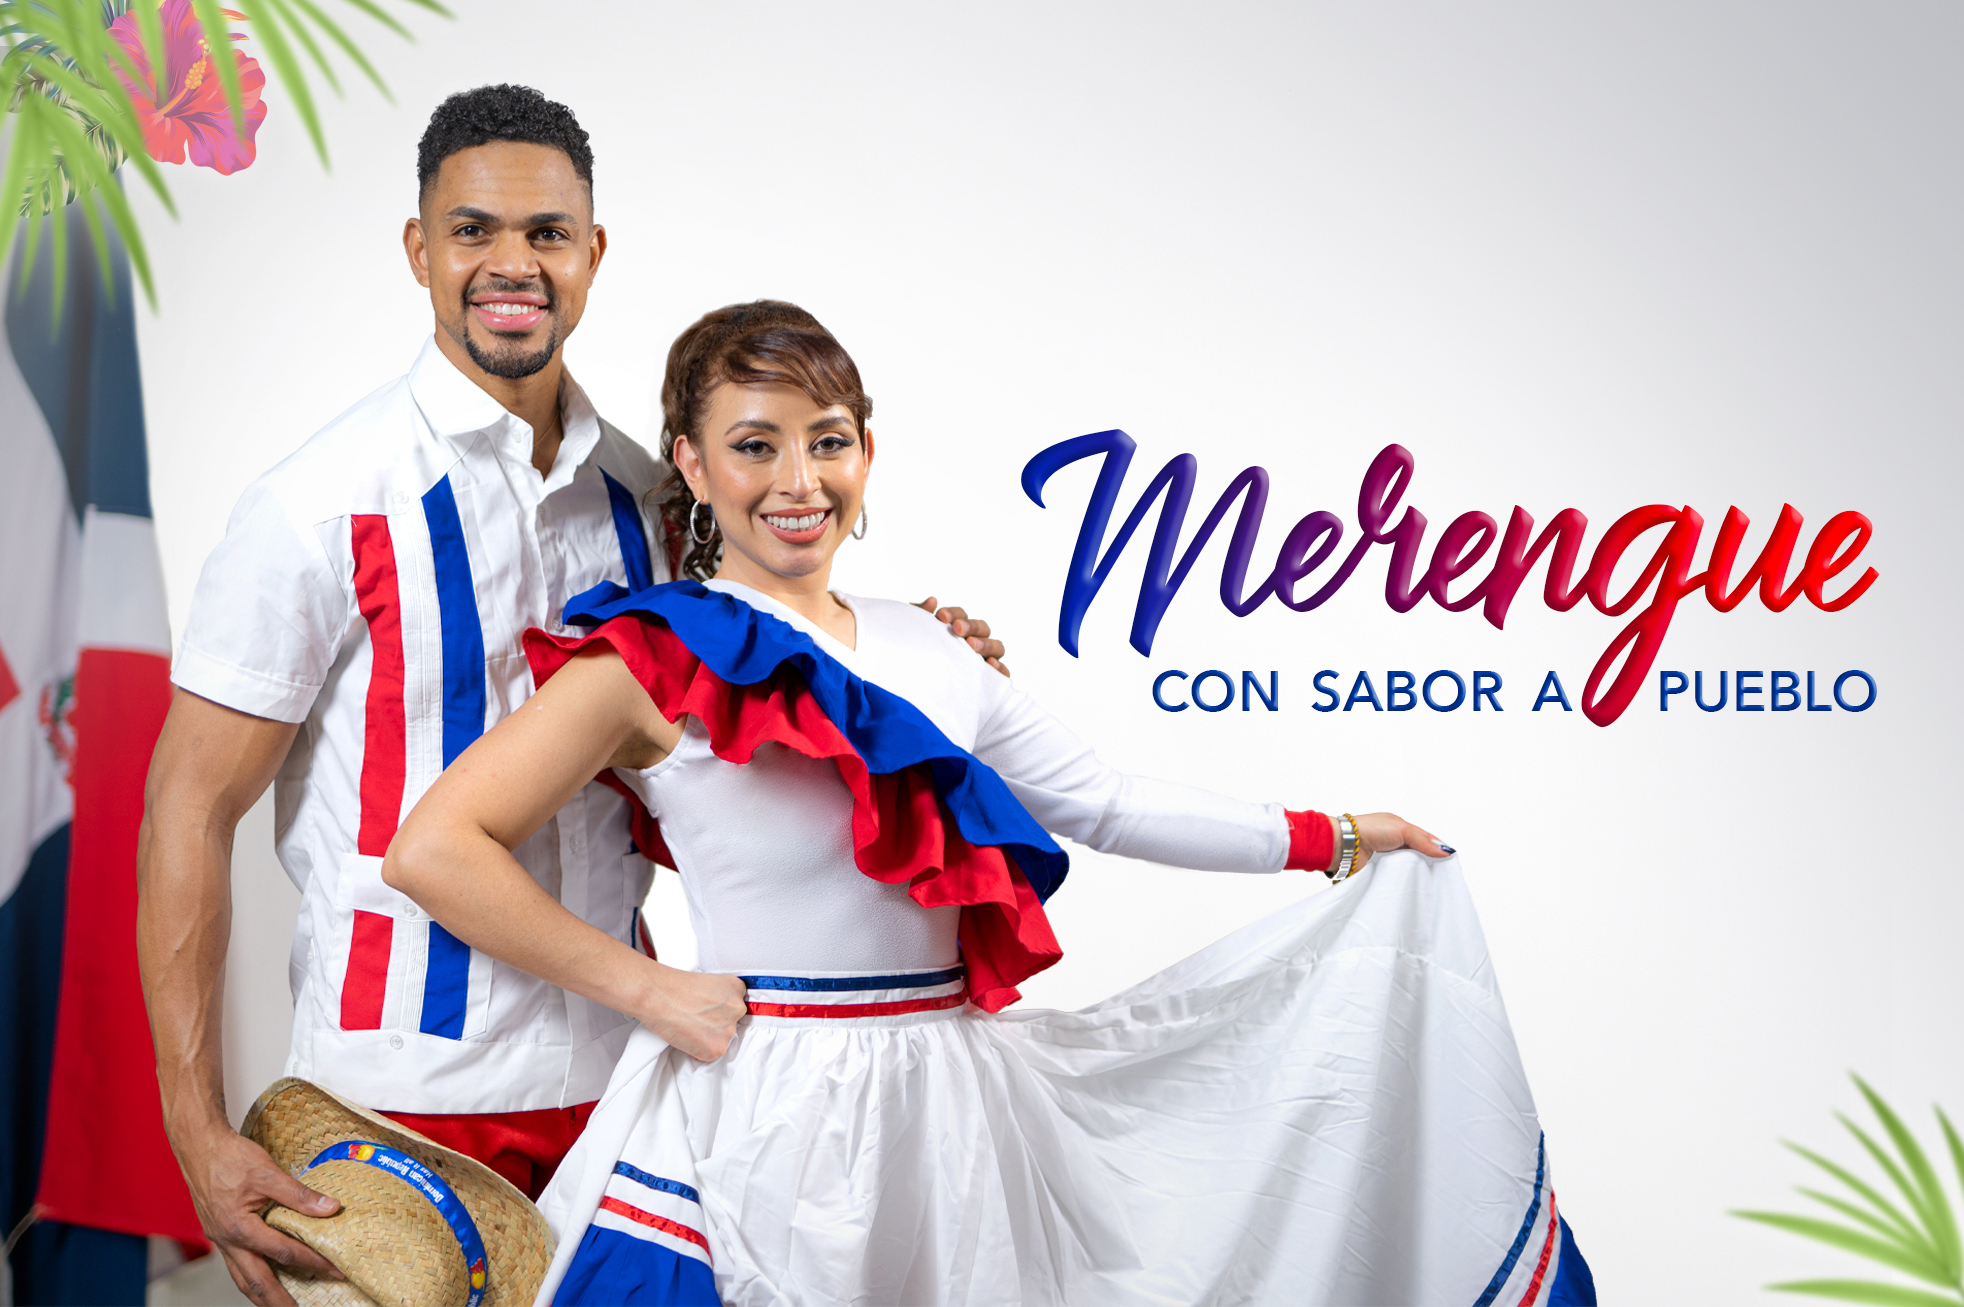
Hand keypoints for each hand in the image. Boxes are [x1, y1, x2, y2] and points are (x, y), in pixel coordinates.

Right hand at [175, 1122, 342, 1305]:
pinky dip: (252, 1277)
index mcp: (240, 1228)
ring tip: (282, 1306)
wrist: (198, 1146)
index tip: (335, 1270)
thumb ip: (299, 1195)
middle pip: (256, 1282)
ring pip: (242, 1278)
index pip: (284, 1252)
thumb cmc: (228, 1157)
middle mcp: (228, 1240)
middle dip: (279, 1301)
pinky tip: (265, 1276)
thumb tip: (330, 1209)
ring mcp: (221, 1240)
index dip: (313, 1262)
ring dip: (263, 1295)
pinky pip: (236, 1265)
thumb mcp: (267, 1172)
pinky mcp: (219, 1233)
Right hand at [641, 966, 749, 1061]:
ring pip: (721, 1039)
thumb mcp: (706, 982)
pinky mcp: (717, 1049)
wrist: (657, 996)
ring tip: (688, 1025)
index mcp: (737, 988)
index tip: (707, 1011)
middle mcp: (737, 1009)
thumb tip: (715, 1012)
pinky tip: (685, 1036)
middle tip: (694, 1018)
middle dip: (714, 1024)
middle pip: (731, 1023)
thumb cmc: (673, 987)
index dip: (719, 1011)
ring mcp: (729, 1030)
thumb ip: (718, 997)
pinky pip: (709, 1055)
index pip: (735, 1006)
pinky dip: (696, 1051)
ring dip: (707, 1038)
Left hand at [919, 596, 1009, 676]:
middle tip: (957, 629)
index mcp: (957, 631)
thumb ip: (921, 617)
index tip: (941, 616)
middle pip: (982, 628)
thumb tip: (932, 601)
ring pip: (996, 647)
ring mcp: (984, 661)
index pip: (961, 616)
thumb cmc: (917, 660)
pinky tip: (991, 664)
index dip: (954, 614)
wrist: (915, 690)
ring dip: (986, 644)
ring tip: (972, 645)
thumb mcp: (915, 638)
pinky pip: (1002, 672)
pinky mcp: (990, 681)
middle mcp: (973, 644)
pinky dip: (1000, 667)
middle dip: (971, 626)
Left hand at [1343, 812, 1452, 873]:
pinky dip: (1402, 879)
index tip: (1448, 859)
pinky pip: (1395, 876)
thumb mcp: (1402, 830)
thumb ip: (1423, 841)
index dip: (1436, 847)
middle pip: (1415, 853)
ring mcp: (1384, 856)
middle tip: (1441, 874)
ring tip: (1429, 881)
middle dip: (1427, 862)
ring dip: (1414, 872)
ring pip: (1406, 866)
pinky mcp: (1377, 870)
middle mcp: (1392, 841)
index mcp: (1398, 827)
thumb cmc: (1370, 830)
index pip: (1423, 838)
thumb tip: (1445, 851)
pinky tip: (1412, 885)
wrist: (1345, 845)